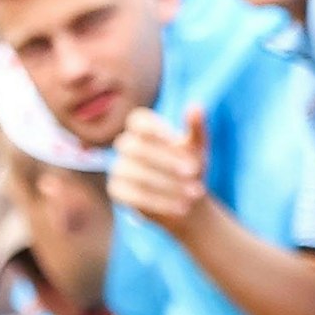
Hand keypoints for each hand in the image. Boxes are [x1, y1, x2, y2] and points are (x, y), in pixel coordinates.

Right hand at [109, 105, 210, 236]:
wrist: (187, 201)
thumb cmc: (191, 168)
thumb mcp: (198, 148)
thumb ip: (196, 128)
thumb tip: (195, 106)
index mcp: (144, 130)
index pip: (138, 121)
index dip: (152, 128)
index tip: (174, 138)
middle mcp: (127, 146)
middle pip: (136, 147)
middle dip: (166, 160)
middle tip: (194, 171)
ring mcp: (119, 168)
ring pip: (134, 173)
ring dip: (167, 184)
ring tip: (194, 194)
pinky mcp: (117, 191)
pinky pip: (132, 195)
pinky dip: (158, 201)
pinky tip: (180, 208)